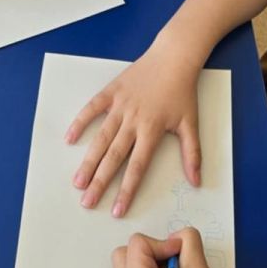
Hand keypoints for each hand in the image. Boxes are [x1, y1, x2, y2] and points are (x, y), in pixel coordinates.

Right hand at [66, 44, 201, 215]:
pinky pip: (92, 108)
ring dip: (88, 160)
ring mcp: (120, 105)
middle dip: (100, 181)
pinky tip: (69, 139)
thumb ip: (192, 153)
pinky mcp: (112, 91)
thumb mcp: (191, 123)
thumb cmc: (182, 91)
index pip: (137, 167)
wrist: (173, 58)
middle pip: (114, 157)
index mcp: (152, 130)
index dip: (126, 190)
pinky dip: (80, 122)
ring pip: (101, 137)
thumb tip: (197, 182)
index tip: (116, 209)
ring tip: (77, 181)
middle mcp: (133, 120)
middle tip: (87, 202)